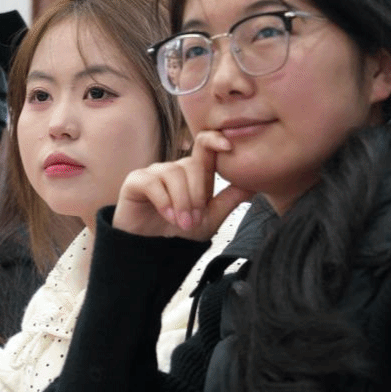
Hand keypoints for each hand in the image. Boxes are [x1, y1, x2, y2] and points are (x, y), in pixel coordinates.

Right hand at [114, 130, 252, 239]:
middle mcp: (175, 169)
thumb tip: (255, 182)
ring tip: (182, 223)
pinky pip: (152, 182)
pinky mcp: (135, 181)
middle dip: (197, 195)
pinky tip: (167, 215)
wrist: (151, 251)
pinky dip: (163, 200)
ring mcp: (154, 173)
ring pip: (173, 174)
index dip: (215, 140)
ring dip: (181, 201)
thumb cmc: (180, 232)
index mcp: (195, 174)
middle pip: (192, 165)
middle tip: (195, 220)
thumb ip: (230, 199)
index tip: (228, 146)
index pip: (204, 147)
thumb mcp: (211, 218)